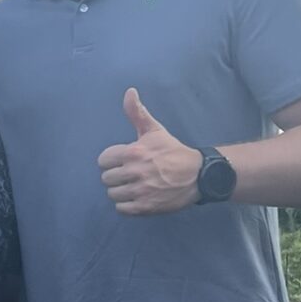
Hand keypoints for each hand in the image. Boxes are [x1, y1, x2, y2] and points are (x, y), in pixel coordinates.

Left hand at [97, 89, 202, 214]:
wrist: (197, 175)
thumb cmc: (172, 151)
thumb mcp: (154, 130)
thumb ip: (137, 112)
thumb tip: (129, 91)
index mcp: (133, 152)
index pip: (103, 161)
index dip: (111, 161)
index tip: (123, 161)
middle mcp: (134, 172)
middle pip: (106, 179)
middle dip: (115, 176)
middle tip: (129, 174)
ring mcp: (139, 191)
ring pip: (112, 194)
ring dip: (120, 191)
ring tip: (132, 186)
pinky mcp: (145, 207)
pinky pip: (121, 209)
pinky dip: (126, 205)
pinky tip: (136, 197)